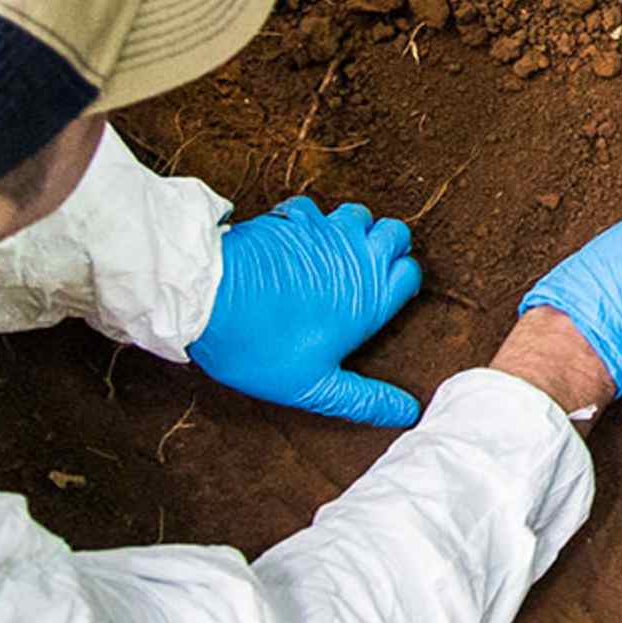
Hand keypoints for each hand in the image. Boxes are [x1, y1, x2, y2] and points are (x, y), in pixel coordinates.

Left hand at [189, 200, 426, 426]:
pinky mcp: (295, 216)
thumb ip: (365, 400)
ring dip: (353, 230)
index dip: (399, 282)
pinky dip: (311, 222)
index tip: (382, 297)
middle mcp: (359, 256)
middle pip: (396, 234)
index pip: (410, 273)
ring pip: (359, 214)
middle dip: (386, 247)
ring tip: (332, 255)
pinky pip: (316, 209)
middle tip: (363, 272)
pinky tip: (294, 243)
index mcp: (371, 298)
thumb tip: (407, 413)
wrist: (211, 297)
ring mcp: (327, 230)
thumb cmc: (263, 345)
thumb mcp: (315, 386)